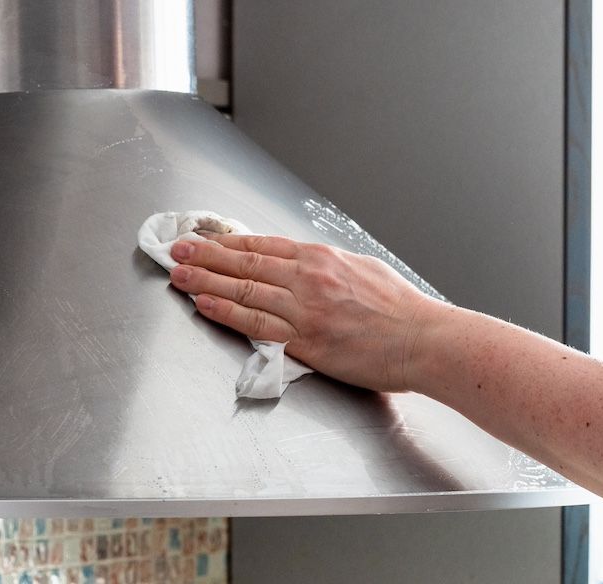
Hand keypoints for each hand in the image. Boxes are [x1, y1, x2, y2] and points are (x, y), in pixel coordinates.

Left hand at [168, 234, 440, 391]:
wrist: (425, 340)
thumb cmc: (401, 310)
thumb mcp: (362, 270)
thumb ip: (327, 267)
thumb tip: (301, 264)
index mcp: (322, 258)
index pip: (262, 245)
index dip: (227, 242)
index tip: (203, 239)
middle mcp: (309, 278)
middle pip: (245, 262)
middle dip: (206, 255)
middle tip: (177, 250)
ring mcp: (305, 309)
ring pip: (245, 289)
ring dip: (206, 280)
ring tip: (179, 274)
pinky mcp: (306, 341)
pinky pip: (256, 323)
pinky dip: (227, 311)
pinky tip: (205, 303)